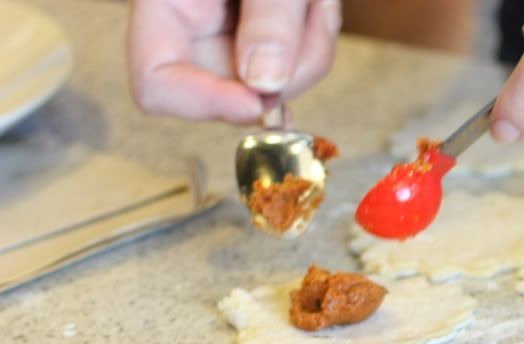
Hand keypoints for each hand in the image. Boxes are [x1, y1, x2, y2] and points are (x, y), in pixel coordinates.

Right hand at [128, 0, 340, 123]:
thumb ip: (268, 15)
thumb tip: (264, 83)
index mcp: (165, 3)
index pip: (156, 84)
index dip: (204, 103)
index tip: (257, 100)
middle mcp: (194, 26)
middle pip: (232, 92)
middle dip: (284, 68)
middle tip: (309, 14)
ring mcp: (233, 33)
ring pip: (276, 83)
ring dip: (310, 47)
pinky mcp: (266, 35)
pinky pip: (297, 63)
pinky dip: (317, 36)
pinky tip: (314, 3)